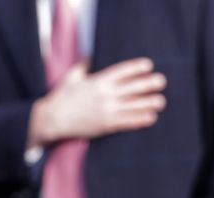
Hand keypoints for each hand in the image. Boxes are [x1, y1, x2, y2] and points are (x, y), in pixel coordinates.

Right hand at [27, 57, 165, 145]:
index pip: (121, 71)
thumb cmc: (61, 97)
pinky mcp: (105, 125)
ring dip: (148, 103)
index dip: (136, 67)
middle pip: (131, 87)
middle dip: (148, 84)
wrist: (52, 119)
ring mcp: (106, 110)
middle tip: (161, 81)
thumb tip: (90, 56)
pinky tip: (151, 118)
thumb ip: (83, 65)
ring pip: (132, 105)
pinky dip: (140, 120)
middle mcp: (104, 94)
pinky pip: (127, 122)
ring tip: (161, 101)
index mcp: (97, 80)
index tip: (148, 65)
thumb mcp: (71, 77)